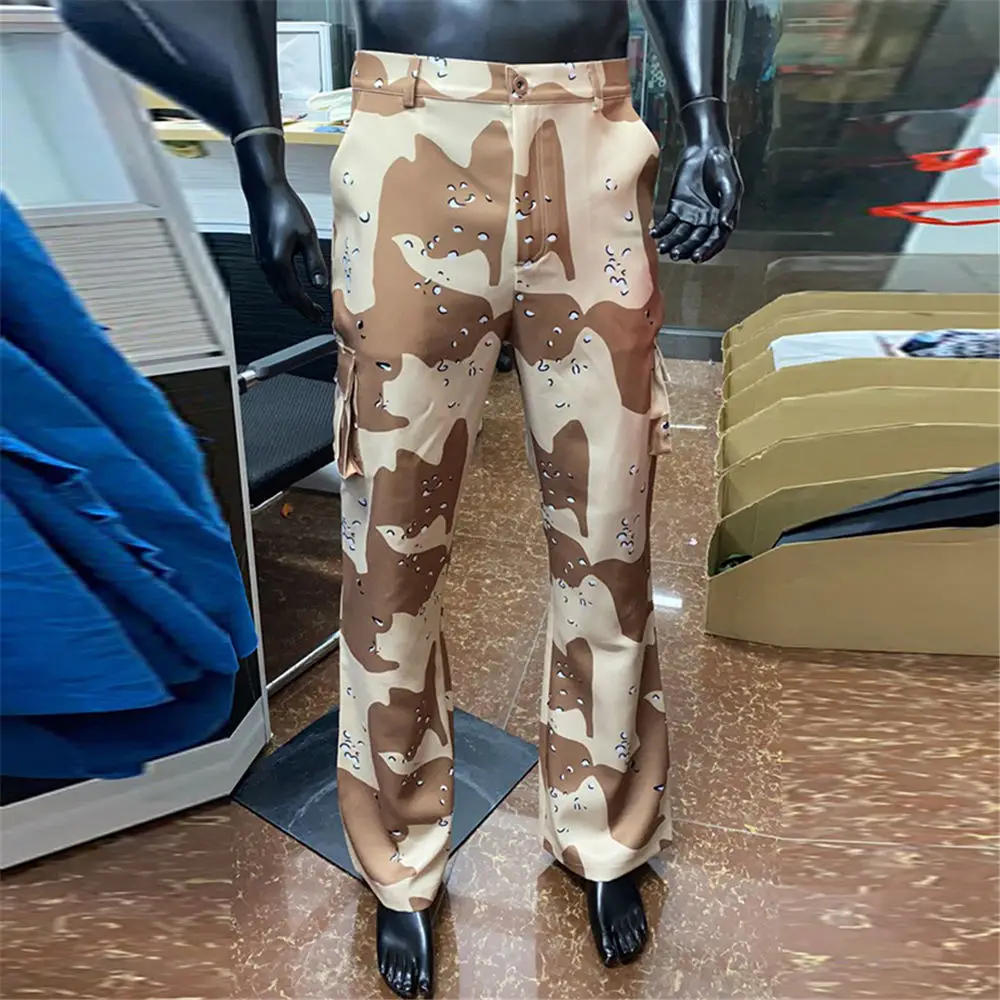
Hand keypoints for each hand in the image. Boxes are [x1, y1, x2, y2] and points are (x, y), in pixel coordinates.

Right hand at [244, 180, 328, 322]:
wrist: (263, 190)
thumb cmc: (283, 207)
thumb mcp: (307, 236)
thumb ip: (314, 263)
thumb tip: (320, 285)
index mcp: (278, 263)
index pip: (295, 295)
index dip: (308, 309)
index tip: (319, 318)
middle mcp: (266, 264)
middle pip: (285, 296)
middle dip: (301, 307)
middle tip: (316, 315)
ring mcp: (261, 259)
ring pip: (278, 288)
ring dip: (293, 298)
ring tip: (309, 303)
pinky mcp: (261, 253)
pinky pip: (274, 278)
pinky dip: (286, 287)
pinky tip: (296, 284)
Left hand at [652, 141, 742, 264]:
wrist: (706, 149)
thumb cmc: (723, 166)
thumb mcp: (730, 186)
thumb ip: (727, 206)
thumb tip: (726, 226)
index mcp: (721, 219)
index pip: (714, 240)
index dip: (706, 250)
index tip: (697, 257)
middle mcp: (705, 222)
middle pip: (695, 241)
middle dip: (686, 249)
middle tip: (677, 254)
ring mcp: (690, 216)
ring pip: (680, 235)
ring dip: (672, 243)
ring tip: (663, 249)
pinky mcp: (676, 208)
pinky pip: (668, 223)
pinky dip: (661, 229)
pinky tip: (655, 234)